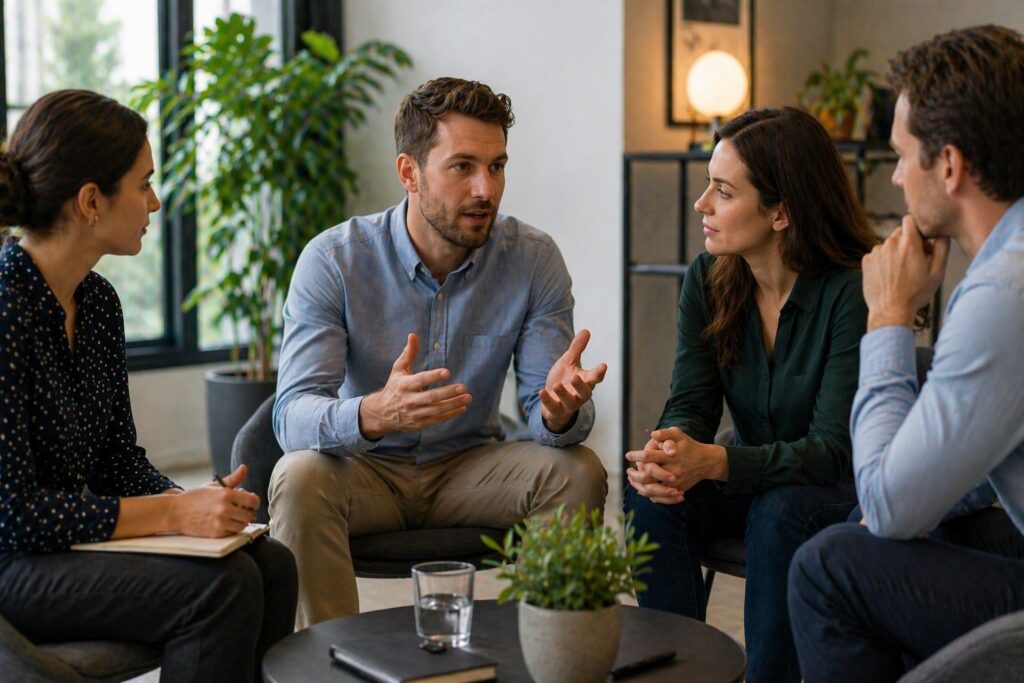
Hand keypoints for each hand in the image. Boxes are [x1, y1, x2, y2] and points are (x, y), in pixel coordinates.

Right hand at [170, 465, 259, 536]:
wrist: (175, 512)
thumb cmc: (195, 497)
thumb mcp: (213, 486)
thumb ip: (232, 479)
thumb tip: (244, 467)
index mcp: (226, 494)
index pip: (253, 500)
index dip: (254, 501)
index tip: (249, 502)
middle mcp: (225, 508)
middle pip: (250, 514)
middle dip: (247, 512)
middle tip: (240, 509)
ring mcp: (220, 522)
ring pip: (243, 525)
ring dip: (240, 521)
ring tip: (232, 516)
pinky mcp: (216, 533)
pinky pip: (233, 532)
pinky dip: (232, 528)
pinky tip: (224, 522)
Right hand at [359, 333, 472, 439]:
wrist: (381, 413)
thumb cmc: (394, 387)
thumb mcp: (398, 370)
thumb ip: (408, 353)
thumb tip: (413, 335)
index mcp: (404, 385)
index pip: (420, 380)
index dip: (433, 376)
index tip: (447, 372)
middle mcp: (409, 400)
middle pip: (431, 397)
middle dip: (448, 392)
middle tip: (464, 387)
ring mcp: (414, 414)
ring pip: (436, 410)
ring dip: (453, 404)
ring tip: (468, 397)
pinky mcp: (419, 424)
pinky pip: (437, 420)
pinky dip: (450, 414)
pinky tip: (462, 408)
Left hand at [539, 329, 607, 432]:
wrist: (552, 402)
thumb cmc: (564, 380)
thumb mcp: (568, 362)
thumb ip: (577, 349)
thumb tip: (586, 330)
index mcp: (585, 381)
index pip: (595, 378)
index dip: (599, 372)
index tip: (603, 365)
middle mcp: (579, 395)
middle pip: (585, 393)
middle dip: (581, 386)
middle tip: (576, 377)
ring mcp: (568, 404)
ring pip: (570, 402)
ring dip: (563, 393)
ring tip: (557, 385)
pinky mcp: (555, 411)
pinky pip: (553, 408)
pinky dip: (547, 400)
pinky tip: (541, 391)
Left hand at [625, 428, 726, 501]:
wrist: (706, 462)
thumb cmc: (688, 446)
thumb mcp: (679, 435)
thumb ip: (666, 433)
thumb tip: (653, 434)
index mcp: (671, 456)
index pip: (650, 457)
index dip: (637, 456)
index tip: (628, 455)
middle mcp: (673, 471)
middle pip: (649, 477)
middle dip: (635, 474)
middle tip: (628, 471)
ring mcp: (676, 483)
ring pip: (653, 490)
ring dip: (639, 486)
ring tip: (631, 480)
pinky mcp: (678, 490)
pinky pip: (661, 497)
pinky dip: (650, 494)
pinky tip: (642, 489)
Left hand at [862, 215, 949, 330]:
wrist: (890, 311)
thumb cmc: (916, 294)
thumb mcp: (937, 272)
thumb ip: (942, 248)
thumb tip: (943, 233)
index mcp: (909, 243)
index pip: (910, 219)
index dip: (917, 228)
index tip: (922, 240)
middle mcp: (889, 244)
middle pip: (899, 232)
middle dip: (908, 241)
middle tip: (915, 259)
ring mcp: (876, 252)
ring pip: (888, 244)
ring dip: (895, 252)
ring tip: (901, 271)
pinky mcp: (866, 261)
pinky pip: (877, 254)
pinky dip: (883, 260)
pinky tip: (889, 275)